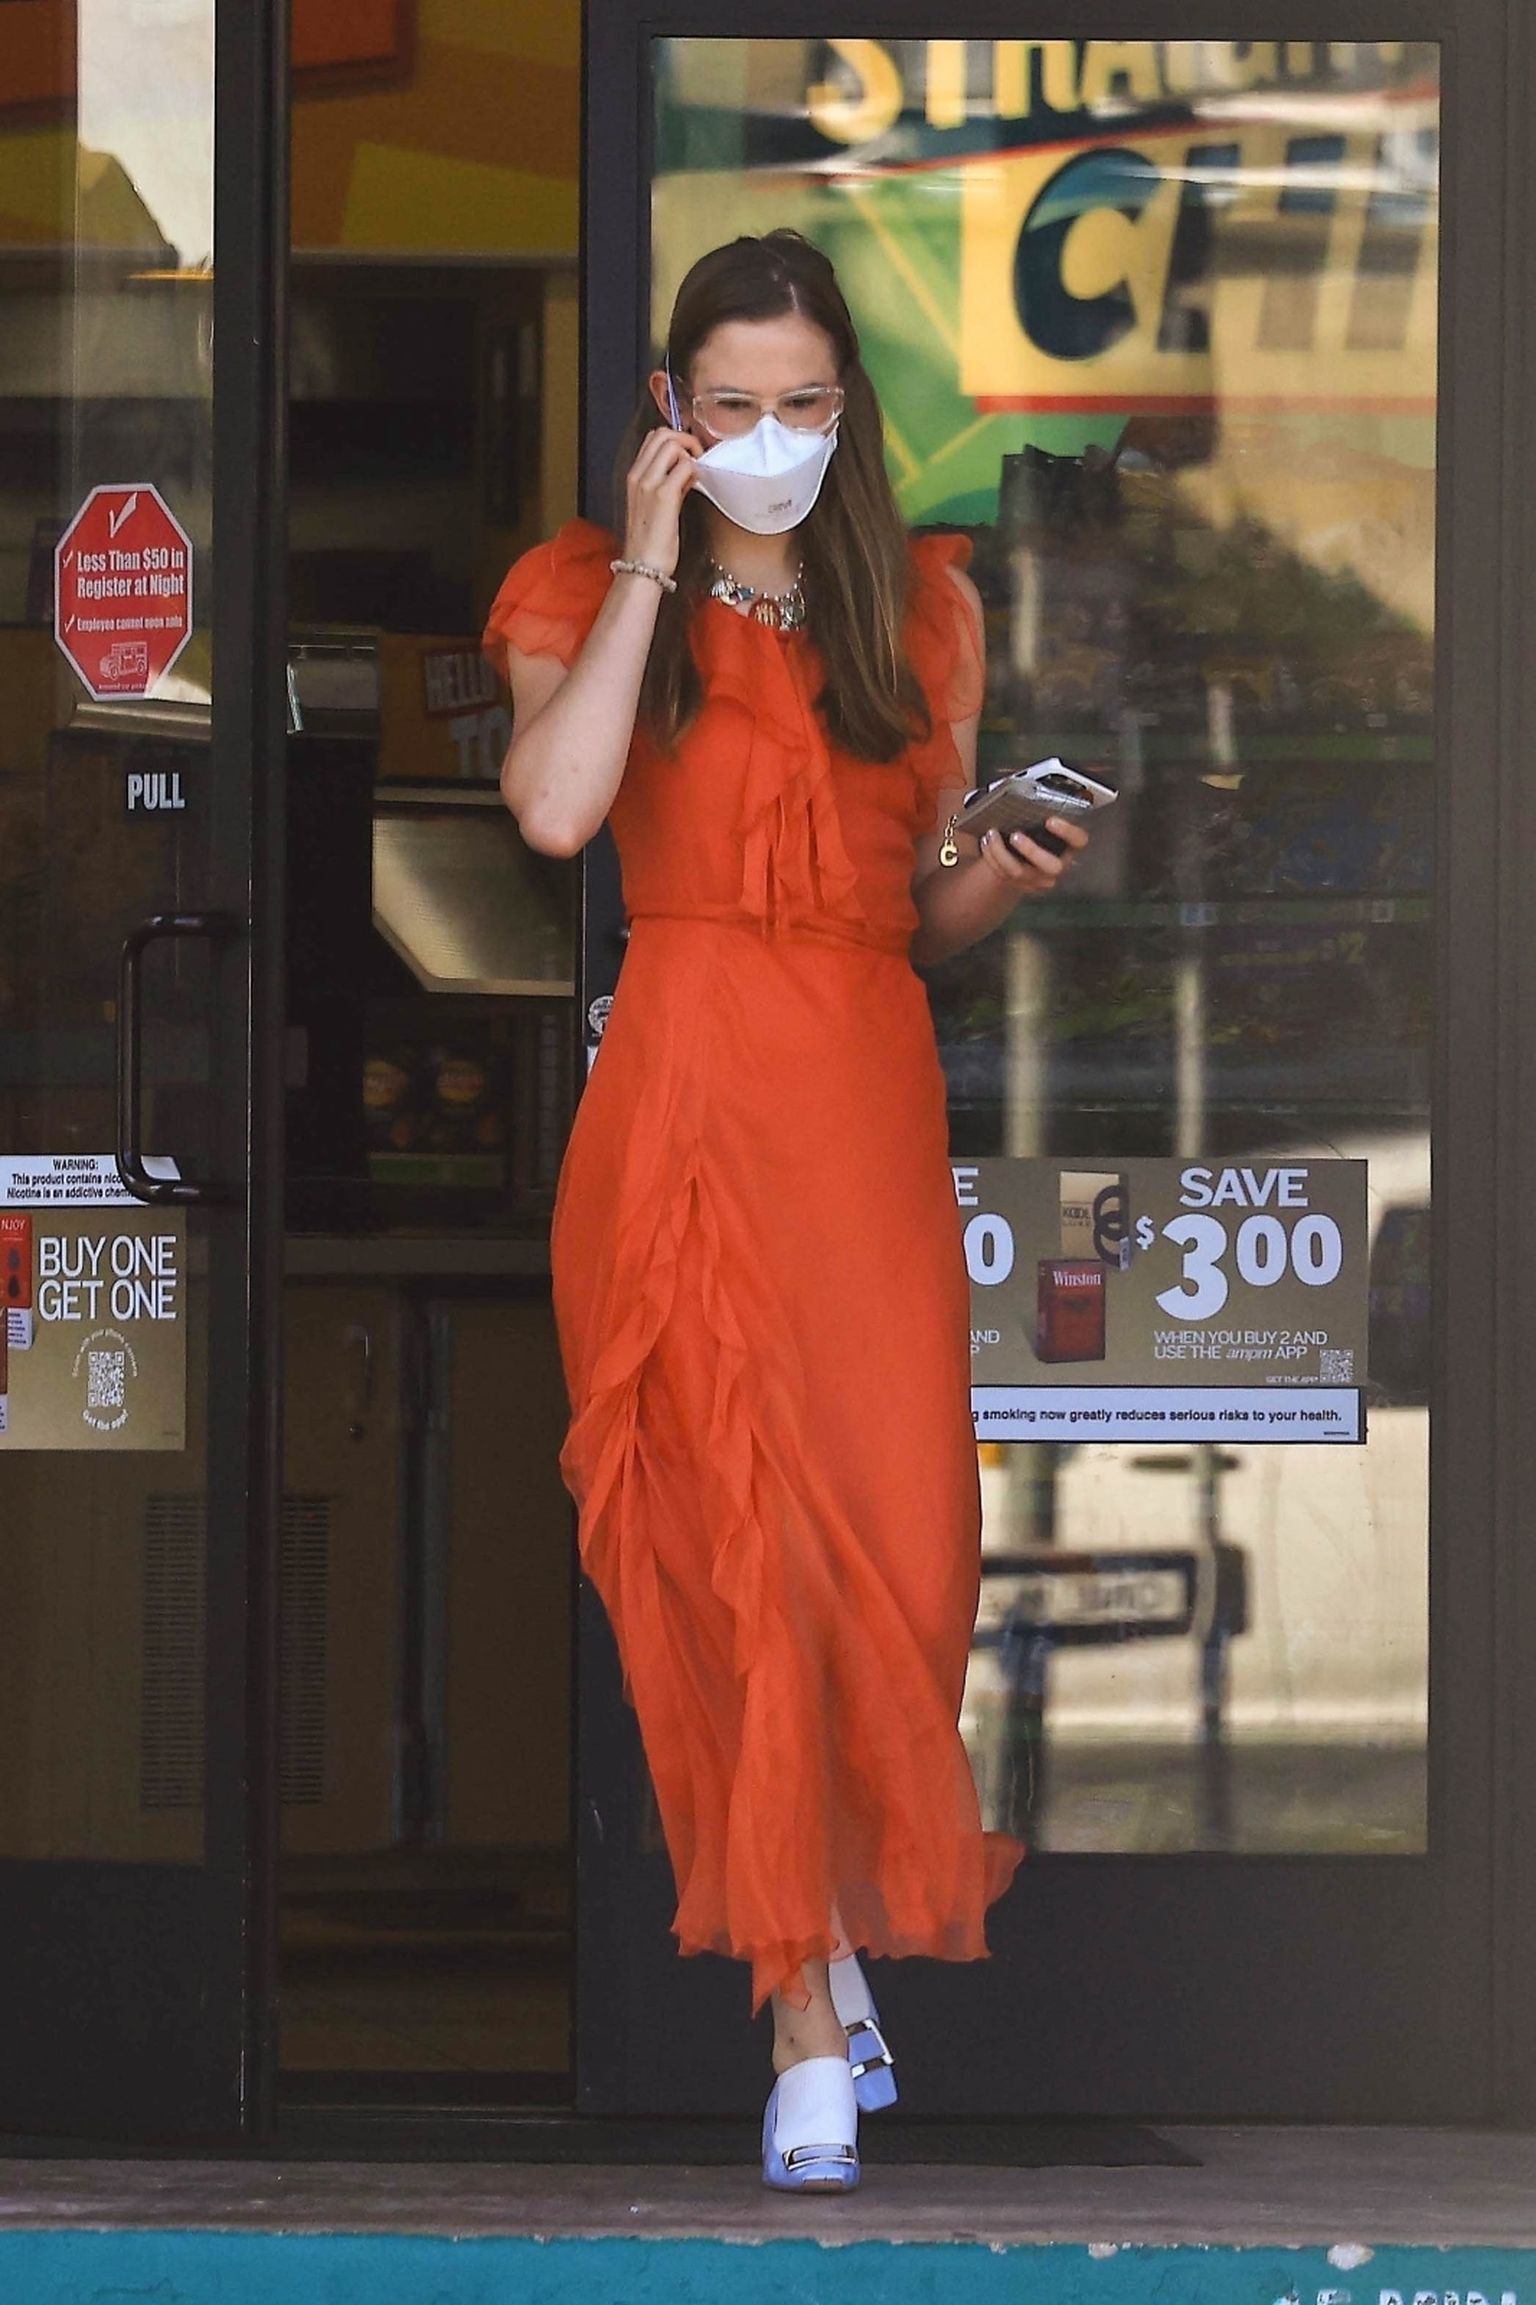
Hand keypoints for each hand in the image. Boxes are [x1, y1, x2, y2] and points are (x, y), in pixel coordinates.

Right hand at [622, 425, 701, 578]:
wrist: (642, 567)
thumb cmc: (649, 543)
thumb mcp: (652, 506)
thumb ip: (667, 484)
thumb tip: (685, 471)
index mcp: (633, 476)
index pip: (652, 438)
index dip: (675, 439)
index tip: (687, 454)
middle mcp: (638, 476)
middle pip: (662, 434)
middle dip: (685, 439)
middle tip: (697, 457)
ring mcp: (649, 484)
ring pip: (672, 444)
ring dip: (690, 452)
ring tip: (696, 472)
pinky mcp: (664, 496)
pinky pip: (685, 466)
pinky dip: (695, 471)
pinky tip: (695, 486)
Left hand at [974, 812, 1089, 893]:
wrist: (1021, 854)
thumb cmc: (1033, 830)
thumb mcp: (1039, 818)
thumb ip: (1040, 808)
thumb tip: (1024, 785)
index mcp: (1068, 845)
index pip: (1079, 840)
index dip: (1068, 831)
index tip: (1051, 819)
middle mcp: (1058, 864)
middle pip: (1052, 866)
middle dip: (1031, 850)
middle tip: (1015, 835)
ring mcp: (1039, 878)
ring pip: (1020, 872)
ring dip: (1001, 853)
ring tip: (991, 834)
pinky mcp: (1020, 884)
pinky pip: (1004, 875)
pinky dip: (991, 857)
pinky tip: (986, 843)